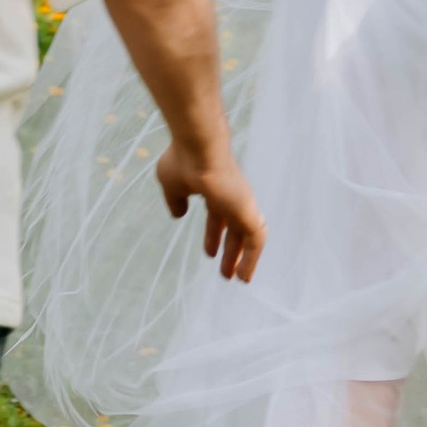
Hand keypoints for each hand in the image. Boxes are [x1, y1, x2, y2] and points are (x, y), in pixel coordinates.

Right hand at [156, 137, 266, 285]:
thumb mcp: (171, 185)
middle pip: (234, 229)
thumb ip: (175, 200)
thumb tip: (178, 214)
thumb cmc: (182, 161)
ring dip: (242, 258)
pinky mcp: (248, 211)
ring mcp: (241, 203)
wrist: (197, 148)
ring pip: (248, 236)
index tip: (208, 253)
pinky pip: (256, 241)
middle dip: (230, 250)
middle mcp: (230, 197)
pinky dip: (252, 259)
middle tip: (225, 272)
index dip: (213, 236)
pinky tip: (245, 276)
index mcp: (213, 189)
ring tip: (238, 279)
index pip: (217, 216)